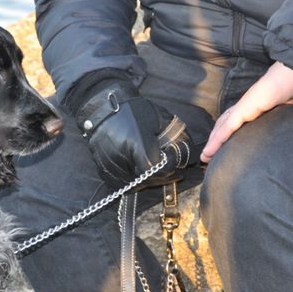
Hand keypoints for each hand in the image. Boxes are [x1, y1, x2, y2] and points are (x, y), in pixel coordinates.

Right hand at [77, 80, 194, 189]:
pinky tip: (137, 171)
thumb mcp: (159, 118)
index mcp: (137, 144)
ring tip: (153, 169)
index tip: (176, 163)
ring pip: (133, 184)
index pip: (159, 169)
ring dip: (146, 180)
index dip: (170, 169)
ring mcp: (110, 164)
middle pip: (147, 180)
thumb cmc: (133, 110)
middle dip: (161, 177)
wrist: (103, 107)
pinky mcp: (102, 167)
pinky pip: (118, 183)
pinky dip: (130, 181)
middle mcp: (122, 157)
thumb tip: (190, 156)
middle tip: (169, 170)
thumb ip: (177, 137)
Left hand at [201, 62, 292, 161]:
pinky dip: (218, 137)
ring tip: (206, 156)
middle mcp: (249, 106)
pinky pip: (229, 124)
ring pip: (224, 125)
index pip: (238, 123)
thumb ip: (292, 126)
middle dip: (216, 140)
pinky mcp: (247, 106)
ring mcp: (246, 105)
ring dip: (213, 140)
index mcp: (259, 108)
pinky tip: (211, 149)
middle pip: (226, 124)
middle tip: (209, 156)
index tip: (224, 151)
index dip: (228, 136)